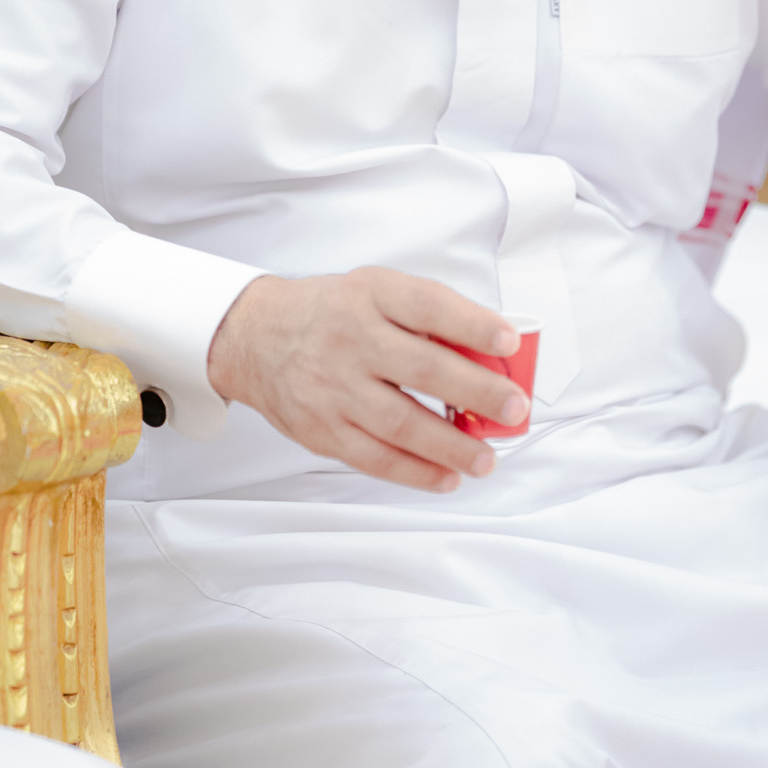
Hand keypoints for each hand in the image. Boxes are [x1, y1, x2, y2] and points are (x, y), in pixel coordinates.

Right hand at [207, 268, 528, 491]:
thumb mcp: (375, 291)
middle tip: (513, 408)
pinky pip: (375, 458)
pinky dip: (416, 472)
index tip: (509, 341)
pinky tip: (447, 476)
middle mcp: (350, 339)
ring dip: (452, 446)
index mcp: (370, 296)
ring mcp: (333, 388)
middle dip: (477, 392)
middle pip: (423, 369)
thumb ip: (427, 316)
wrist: (254, 336)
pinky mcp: (322, 430)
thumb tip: (488, 354)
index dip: (472, 324)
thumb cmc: (330, 312)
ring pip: (401, 423)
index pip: (428, 306)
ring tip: (487, 458)